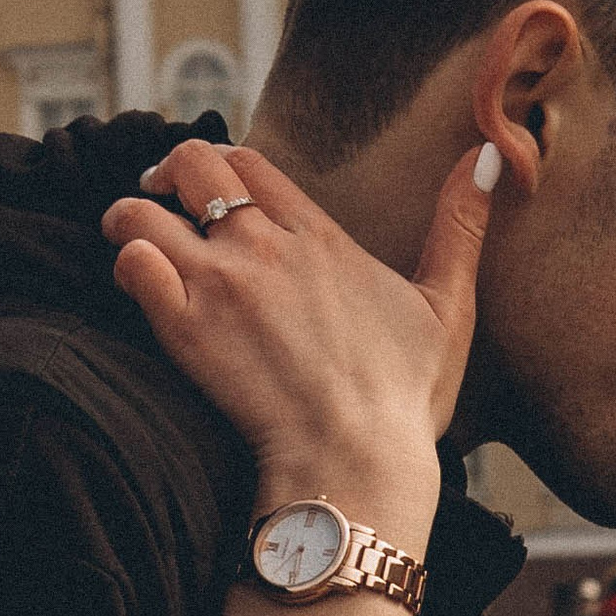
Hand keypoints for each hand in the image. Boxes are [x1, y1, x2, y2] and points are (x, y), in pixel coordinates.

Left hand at [101, 137, 494, 529]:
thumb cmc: (403, 397)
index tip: (214, 189)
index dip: (223, 166)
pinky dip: (124, 263)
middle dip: (167, 173)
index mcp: (319, 237)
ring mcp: (220, 284)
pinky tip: (136, 283)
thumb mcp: (448, 305)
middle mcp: (264, 247)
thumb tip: (491, 156)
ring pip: (143, 210)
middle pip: (191, 166)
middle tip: (161, 200)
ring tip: (131, 237)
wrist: (354, 458)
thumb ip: (460, 227)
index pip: (249, 162)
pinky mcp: (184, 327)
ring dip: (130, 217)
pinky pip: (131, 264)